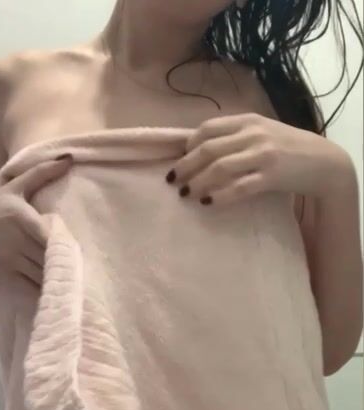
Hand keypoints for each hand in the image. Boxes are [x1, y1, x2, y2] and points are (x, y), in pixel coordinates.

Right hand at [0, 155, 72, 285]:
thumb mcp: (13, 188)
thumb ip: (40, 173)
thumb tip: (69, 159)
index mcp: (24, 219)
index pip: (51, 236)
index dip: (66, 244)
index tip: (79, 248)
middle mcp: (18, 240)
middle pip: (50, 256)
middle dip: (66, 262)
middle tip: (83, 266)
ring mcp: (12, 258)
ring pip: (43, 271)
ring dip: (58, 276)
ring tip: (74, 278)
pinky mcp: (8, 272)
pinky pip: (32, 282)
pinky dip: (46, 285)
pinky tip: (57, 287)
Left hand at [166, 113, 349, 205]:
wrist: (324, 162)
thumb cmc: (289, 149)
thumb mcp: (263, 133)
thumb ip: (237, 137)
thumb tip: (202, 150)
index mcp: (248, 120)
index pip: (208, 128)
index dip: (188, 145)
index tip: (178, 160)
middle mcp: (253, 134)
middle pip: (208, 149)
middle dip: (185, 166)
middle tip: (171, 181)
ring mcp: (262, 155)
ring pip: (219, 168)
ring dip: (197, 182)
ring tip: (185, 194)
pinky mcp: (271, 176)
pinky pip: (239, 188)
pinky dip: (220, 196)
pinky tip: (208, 203)